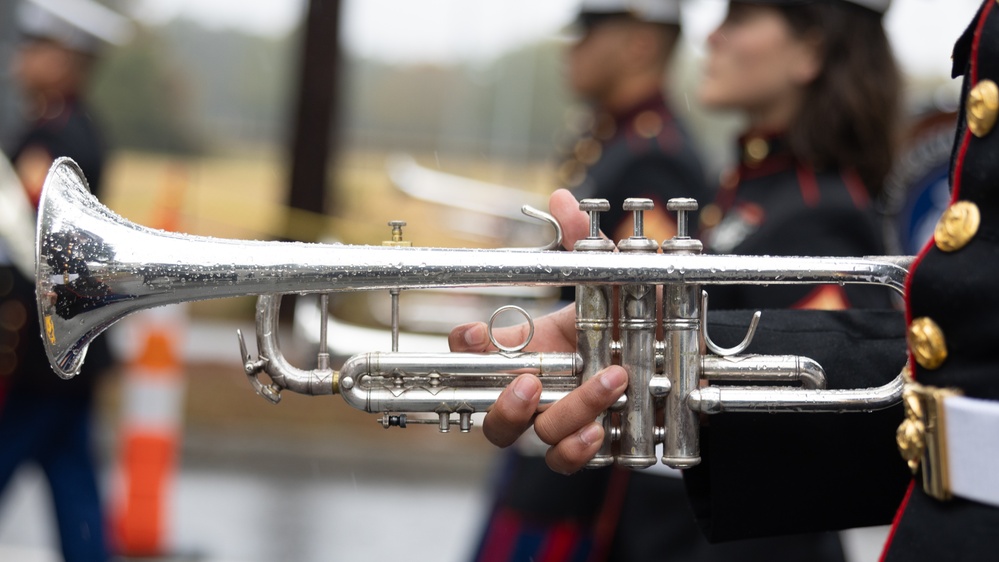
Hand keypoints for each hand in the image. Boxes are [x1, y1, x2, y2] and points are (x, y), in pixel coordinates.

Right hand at [447, 189, 627, 473]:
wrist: (678, 360)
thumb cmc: (632, 319)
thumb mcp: (614, 280)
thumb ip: (585, 245)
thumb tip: (562, 195)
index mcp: (530, 347)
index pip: (474, 354)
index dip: (464, 348)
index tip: (471, 335)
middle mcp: (538, 389)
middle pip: (491, 414)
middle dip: (503, 403)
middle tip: (528, 382)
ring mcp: (559, 421)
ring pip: (536, 434)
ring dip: (569, 410)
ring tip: (612, 379)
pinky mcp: (587, 445)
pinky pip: (565, 459)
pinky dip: (576, 449)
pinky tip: (600, 432)